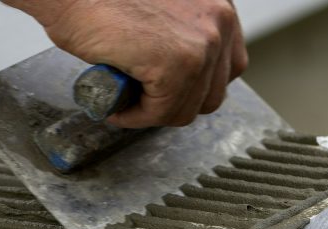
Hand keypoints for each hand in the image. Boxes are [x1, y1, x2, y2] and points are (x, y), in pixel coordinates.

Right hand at [4, 0, 247, 127]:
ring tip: (126, 100)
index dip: (193, 88)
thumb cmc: (100, 0)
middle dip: (174, 104)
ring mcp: (202, 44)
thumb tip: (180, 81)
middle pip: (211, 95)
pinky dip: (136, 117)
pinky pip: (161, 113)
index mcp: (218, 6)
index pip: (226, 68)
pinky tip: (118, 104)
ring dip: (152, 112)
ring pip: (186, 110)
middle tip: (142, 99)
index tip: (165, 91)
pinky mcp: (177, 65)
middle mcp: (220, 20)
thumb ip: (181, 38)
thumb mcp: (162, 14)